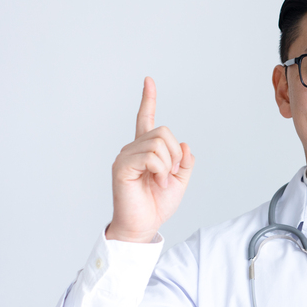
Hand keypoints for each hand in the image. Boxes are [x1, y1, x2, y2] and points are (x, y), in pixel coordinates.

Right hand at [105, 77, 194, 242]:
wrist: (144, 225)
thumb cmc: (157, 204)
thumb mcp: (179, 180)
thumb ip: (184, 160)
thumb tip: (184, 145)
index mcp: (145, 150)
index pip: (145, 119)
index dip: (148, 99)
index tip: (149, 80)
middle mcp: (132, 148)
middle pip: (163, 131)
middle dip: (176, 153)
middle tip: (171, 174)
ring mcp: (125, 156)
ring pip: (159, 143)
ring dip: (168, 165)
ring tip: (161, 181)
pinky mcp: (122, 167)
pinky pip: (151, 157)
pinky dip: (161, 171)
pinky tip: (157, 184)